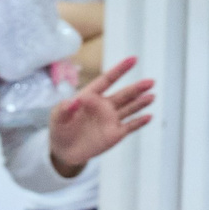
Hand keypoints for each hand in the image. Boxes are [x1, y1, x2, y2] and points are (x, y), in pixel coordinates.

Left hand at [47, 56, 155, 174]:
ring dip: (141, 102)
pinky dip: (139, 122)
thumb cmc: (60, 128)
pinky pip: (129, 126)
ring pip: (129, 108)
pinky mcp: (115, 134)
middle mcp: (104, 105)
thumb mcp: (57, 117)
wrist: (64, 150)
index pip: (107, 80)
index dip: (120, 70)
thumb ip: (65, 109)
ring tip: (152, 96)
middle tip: (150, 82)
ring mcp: (111, 119)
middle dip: (137, 88)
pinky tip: (149, 116)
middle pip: (123, 94)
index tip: (133, 59)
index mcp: (91, 96)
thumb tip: (75, 101)